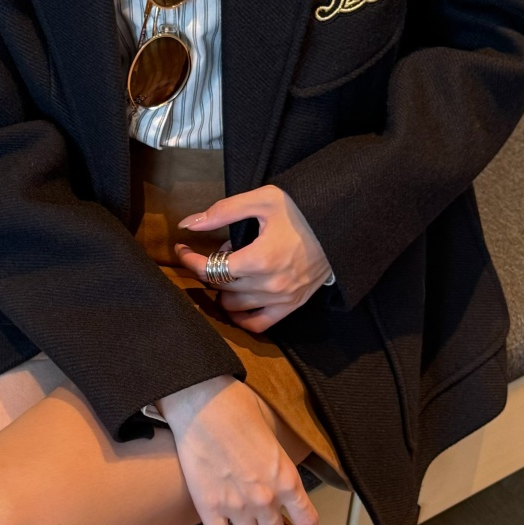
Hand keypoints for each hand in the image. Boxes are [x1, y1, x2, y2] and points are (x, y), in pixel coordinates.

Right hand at [157, 375, 321, 524]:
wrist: (203, 406)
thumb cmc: (237, 409)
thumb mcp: (273, 436)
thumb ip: (278, 464)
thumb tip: (275, 474)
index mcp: (286, 478)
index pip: (307, 518)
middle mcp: (265, 498)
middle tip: (262, 520)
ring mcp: (236, 506)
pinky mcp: (209, 507)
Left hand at [174, 185, 332, 332]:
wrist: (341, 226)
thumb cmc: (302, 211)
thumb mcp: (263, 199)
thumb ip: (223, 211)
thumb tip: (189, 224)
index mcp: (260, 258)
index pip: (210, 268)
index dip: (189, 260)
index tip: (181, 249)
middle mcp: (269, 285)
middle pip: (220, 287)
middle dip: (208, 269)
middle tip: (212, 253)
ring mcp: (281, 300)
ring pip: (233, 307)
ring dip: (223, 291)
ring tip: (229, 271)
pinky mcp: (291, 307)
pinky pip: (258, 325)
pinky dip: (242, 317)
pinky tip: (236, 301)